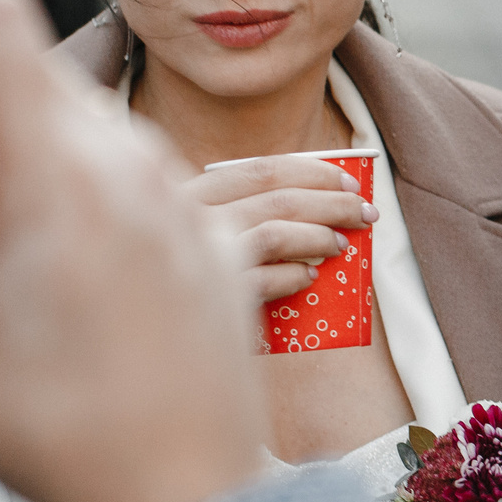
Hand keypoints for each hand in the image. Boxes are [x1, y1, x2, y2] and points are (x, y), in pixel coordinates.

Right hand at [0, 0, 268, 501]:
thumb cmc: (60, 448)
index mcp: (64, 179)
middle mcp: (138, 167)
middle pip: (37, 69)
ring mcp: (188, 199)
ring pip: (93, 118)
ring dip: (27, 130)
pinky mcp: (217, 236)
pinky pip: (141, 171)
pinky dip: (86, 178)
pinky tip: (48, 230)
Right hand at [185, 155, 376, 301]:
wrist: (135, 332)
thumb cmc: (173, 278)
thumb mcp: (196, 229)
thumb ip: (240, 211)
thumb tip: (316, 202)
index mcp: (189, 192)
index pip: (261, 170)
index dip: (313, 172)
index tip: (350, 182)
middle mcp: (189, 217)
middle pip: (277, 197)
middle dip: (332, 202)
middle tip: (366, 213)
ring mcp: (196, 255)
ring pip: (274, 233)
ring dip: (318, 236)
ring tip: (342, 245)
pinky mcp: (206, 297)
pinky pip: (262, 280)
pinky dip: (292, 276)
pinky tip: (307, 278)